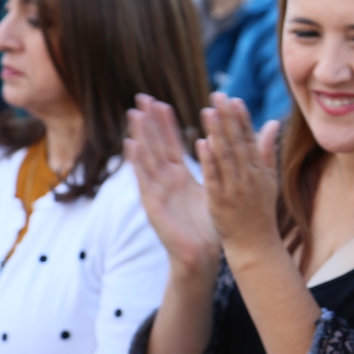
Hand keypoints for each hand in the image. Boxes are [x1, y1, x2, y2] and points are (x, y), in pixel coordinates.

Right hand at [125, 94, 219, 276]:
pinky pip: (143, 179)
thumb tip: (222, 146)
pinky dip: (137, 161)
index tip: (161, 102)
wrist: (202, 255)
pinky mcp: (153, 204)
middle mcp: (165, 181)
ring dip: (140, 135)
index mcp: (180, 177)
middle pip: (155, 146)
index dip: (165, 124)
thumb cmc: (209, 225)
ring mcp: (157, 192)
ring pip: (147, 158)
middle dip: (149, 122)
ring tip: (135, 113)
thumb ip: (215, 167)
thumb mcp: (214, 189)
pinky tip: (132, 144)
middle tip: (142, 98)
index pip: (171, 145)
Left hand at [198, 93, 281, 253]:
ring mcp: (235, 190)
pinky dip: (208, 161)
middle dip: (227, 118)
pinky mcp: (220, 203)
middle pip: (237, 143)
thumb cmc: (260, 213)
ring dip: (217, 133)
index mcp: (260, 171)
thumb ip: (267, 150)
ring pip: (225, 157)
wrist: (255, 246)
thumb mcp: (269, 180)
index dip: (241, 118)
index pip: (250, 140)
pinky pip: (214, 178)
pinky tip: (201, 143)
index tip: (233, 99)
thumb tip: (271, 123)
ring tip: (208, 112)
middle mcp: (249, 178)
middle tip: (217, 96)